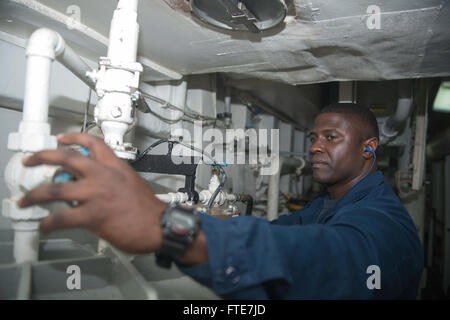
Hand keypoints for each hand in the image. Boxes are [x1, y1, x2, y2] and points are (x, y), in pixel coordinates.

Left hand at [18, 133, 166, 253]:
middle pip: (66, 158)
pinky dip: (48, 222)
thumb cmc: (148, 209)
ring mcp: (97, 194)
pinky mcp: (94, 215)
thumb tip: (90, 186)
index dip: (73, 137)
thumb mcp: (131, 183)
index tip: (61, 138)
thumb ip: (110, 180)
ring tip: (26, 199)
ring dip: (35, 195)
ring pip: (56, 189)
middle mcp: (103, 175)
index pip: (93, 143)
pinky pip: (62, 217)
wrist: (160, 225)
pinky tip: (44, 225)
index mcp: (115, 166)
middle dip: (43, 156)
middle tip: (31, 160)